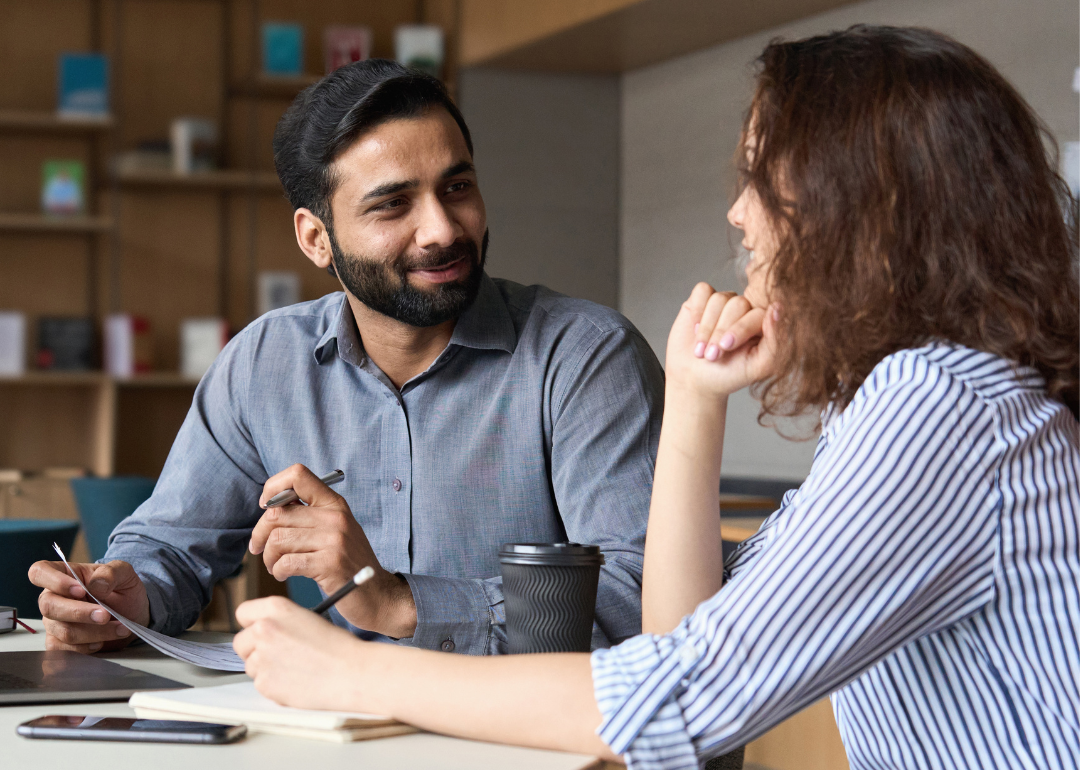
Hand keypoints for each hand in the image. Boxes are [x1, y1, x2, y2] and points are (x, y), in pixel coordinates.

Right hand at [28, 560, 148, 652]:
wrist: (133, 615)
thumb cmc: (123, 590)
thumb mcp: (125, 573)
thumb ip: (111, 573)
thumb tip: (97, 585)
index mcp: (65, 575)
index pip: (40, 572)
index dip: (55, 581)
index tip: (80, 590)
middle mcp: (53, 598)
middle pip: (49, 606)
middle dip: (80, 613)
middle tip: (106, 615)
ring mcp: (54, 622)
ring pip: (63, 631)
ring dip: (94, 632)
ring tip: (119, 628)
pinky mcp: (59, 643)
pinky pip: (64, 650)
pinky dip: (87, 648)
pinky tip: (102, 642)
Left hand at [233, 596, 370, 711]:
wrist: (351, 672)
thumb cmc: (337, 647)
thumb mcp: (307, 618)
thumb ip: (280, 622)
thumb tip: (264, 633)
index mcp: (276, 608)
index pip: (243, 613)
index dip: (253, 624)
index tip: (260, 631)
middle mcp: (263, 629)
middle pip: (240, 642)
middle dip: (254, 649)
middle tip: (277, 654)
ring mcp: (261, 657)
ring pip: (251, 665)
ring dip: (266, 668)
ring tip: (294, 668)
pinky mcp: (264, 683)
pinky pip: (261, 684)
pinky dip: (274, 685)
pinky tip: (296, 680)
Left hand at [249, 464, 416, 637]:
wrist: (378, 594)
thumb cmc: (349, 564)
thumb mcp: (336, 530)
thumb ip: (309, 515)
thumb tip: (269, 506)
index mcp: (334, 504)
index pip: (298, 475)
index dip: (273, 487)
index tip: (266, 508)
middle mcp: (335, 517)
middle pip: (277, 514)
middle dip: (260, 535)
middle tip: (259, 549)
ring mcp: (334, 540)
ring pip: (277, 540)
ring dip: (269, 557)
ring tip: (276, 566)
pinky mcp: (330, 564)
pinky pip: (286, 562)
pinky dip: (278, 571)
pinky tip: (284, 575)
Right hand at [665, 282, 778, 397]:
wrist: (695, 380)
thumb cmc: (729, 375)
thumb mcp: (757, 367)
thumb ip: (775, 341)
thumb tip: (777, 308)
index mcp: (763, 324)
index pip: (758, 313)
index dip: (740, 329)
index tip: (725, 347)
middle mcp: (746, 309)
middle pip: (737, 304)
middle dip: (720, 331)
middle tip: (711, 355)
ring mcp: (724, 302)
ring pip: (718, 299)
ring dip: (706, 327)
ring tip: (701, 349)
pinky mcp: (703, 299)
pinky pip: (702, 291)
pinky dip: (697, 310)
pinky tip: (694, 329)